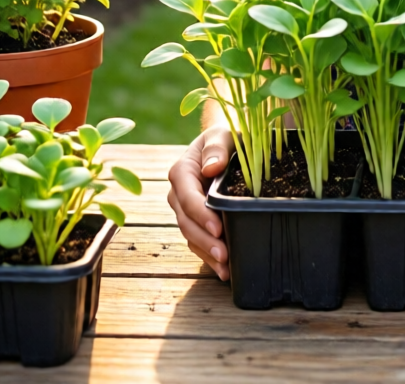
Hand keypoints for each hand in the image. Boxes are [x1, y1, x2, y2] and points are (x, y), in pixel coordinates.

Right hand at [167, 126, 233, 280]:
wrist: (225, 144)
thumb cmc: (224, 137)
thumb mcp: (222, 135)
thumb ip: (217, 148)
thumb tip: (212, 168)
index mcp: (181, 172)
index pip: (188, 198)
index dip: (201, 215)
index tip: (218, 228)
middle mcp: (178, 194)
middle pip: (187, 222)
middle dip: (205, 240)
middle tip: (224, 254)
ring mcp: (185, 209)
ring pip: (191, 235)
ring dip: (206, 253)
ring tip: (225, 267)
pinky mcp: (195, 220)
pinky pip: (198, 241)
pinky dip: (208, 255)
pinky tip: (224, 269)